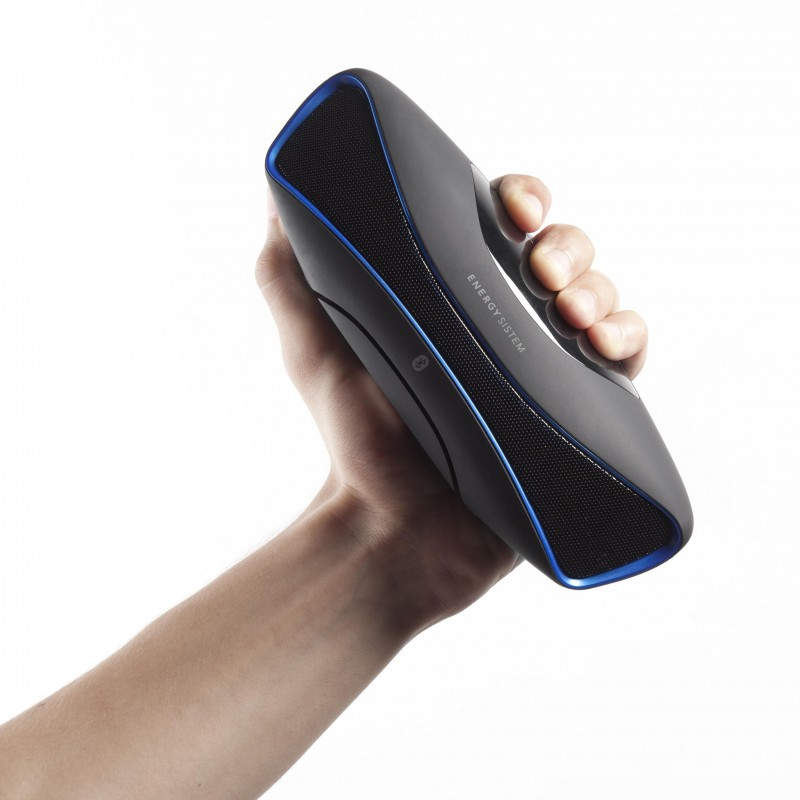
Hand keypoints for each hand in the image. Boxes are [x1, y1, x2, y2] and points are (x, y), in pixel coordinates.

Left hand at [256, 174, 647, 627]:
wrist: (392, 532)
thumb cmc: (353, 442)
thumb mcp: (312, 349)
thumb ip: (288, 275)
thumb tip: (276, 196)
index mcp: (453, 298)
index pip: (503, 224)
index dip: (522, 201)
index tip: (516, 211)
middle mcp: (504, 326)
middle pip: (560, 255)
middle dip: (566, 246)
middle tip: (542, 272)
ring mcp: (542, 371)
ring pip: (596, 299)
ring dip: (599, 290)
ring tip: (573, 315)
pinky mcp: (575, 416)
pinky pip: (625, 363)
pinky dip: (630, 340)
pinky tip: (607, 347)